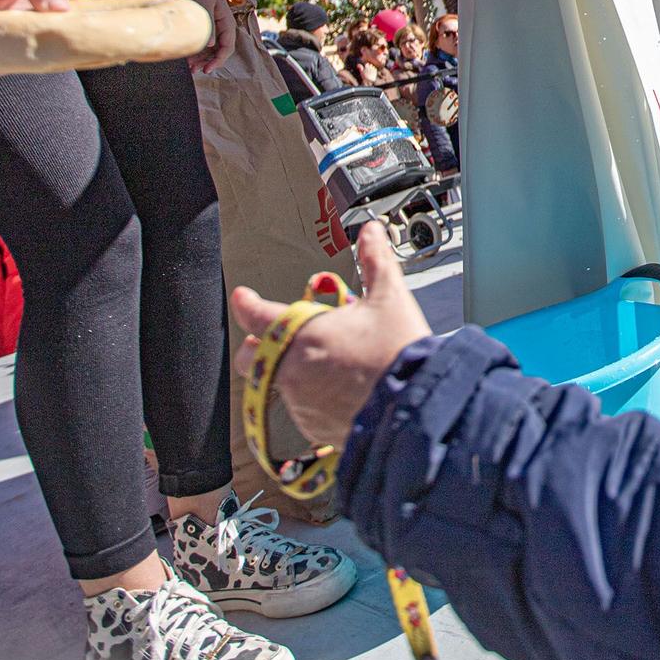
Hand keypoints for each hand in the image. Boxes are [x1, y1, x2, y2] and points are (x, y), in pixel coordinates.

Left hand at [176, 0, 236, 73]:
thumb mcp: (204, 5)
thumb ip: (208, 25)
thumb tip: (210, 45)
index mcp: (227, 23)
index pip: (228, 47)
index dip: (219, 60)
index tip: (208, 69)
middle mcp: (221, 27)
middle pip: (219, 51)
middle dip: (208, 62)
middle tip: (195, 71)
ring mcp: (213, 27)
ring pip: (210, 49)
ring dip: (201, 59)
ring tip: (189, 67)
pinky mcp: (203, 26)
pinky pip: (202, 42)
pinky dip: (196, 51)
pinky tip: (187, 56)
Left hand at [231, 221, 433, 452]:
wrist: (417, 406)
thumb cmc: (399, 351)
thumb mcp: (390, 298)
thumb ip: (375, 261)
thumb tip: (372, 231)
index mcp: (303, 334)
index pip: (258, 315)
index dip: (246, 303)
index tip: (242, 296)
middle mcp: (292, 370)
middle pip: (251, 358)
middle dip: (258, 345)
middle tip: (278, 336)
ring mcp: (301, 403)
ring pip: (280, 383)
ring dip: (293, 370)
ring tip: (329, 361)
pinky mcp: (315, 428)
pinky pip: (303, 409)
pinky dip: (314, 396)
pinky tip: (341, 389)